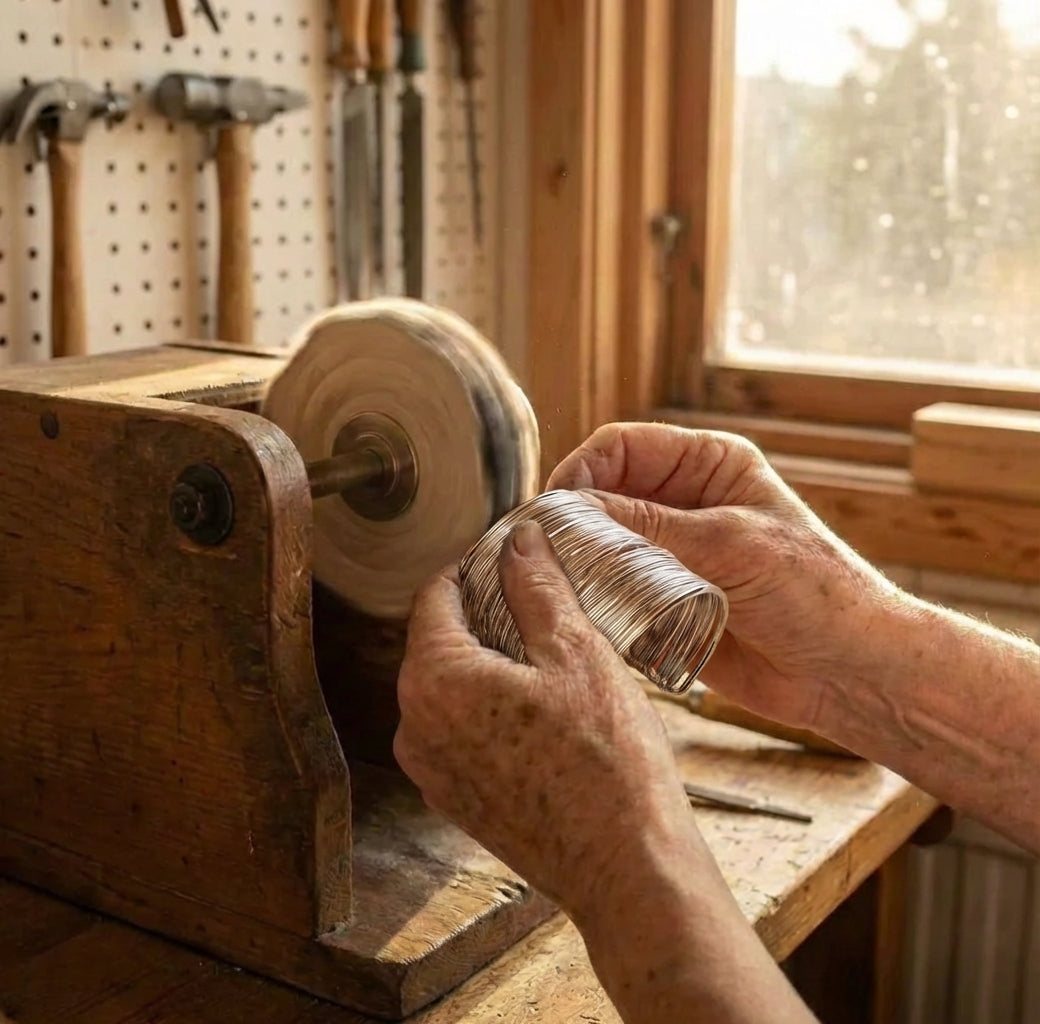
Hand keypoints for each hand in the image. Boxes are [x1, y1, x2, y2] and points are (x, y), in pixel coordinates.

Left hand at [393, 519, 704, 917]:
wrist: (626, 868)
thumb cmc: (606, 762)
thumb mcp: (576, 652)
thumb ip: (537, 586)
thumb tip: (518, 540)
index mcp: (434, 680)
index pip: (436, 594)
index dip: (476, 567)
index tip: (513, 559)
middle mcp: (414, 726)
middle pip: (438, 640)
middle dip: (484, 614)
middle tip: (541, 604)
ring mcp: (431, 769)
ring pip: (450, 686)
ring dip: (490, 661)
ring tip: (549, 656)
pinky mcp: (455, 799)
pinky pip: (460, 729)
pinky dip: (491, 706)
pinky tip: (543, 708)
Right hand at [547, 423, 903, 730]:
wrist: (848, 672)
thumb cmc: (814, 592)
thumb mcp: (730, 545)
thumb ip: (648, 526)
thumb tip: (568, 510)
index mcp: (707, 465)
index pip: (622, 447)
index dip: (582, 471)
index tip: (553, 509)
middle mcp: (683, 504)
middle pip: (602, 495)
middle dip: (574, 521)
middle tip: (547, 552)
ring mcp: (671, 555)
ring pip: (600, 546)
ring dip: (580, 563)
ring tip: (564, 585)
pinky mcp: (662, 602)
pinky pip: (611, 592)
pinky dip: (593, 600)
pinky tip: (586, 613)